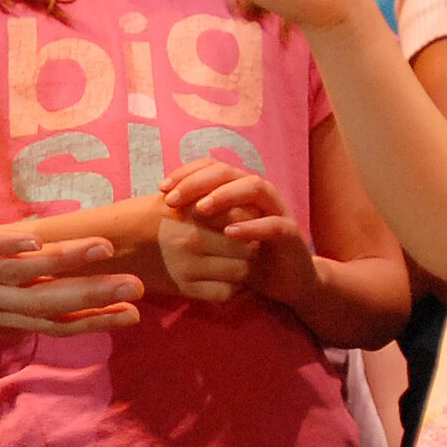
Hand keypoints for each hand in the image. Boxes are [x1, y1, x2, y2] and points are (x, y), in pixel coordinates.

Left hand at [0, 204, 142, 336]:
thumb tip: (14, 293)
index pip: (47, 321)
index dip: (90, 320)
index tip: (131, 316)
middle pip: (47, 305)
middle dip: (94, 299)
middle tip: (138, 293)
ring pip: (24, 276)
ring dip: (68, 265)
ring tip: (108, 254)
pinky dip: (13, 246)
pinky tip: (44, 239)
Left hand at [162, 158, 318, 312]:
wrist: (286, 279)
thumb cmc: (244, 255)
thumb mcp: (216, 236)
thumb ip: (195, 220)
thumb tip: (155, 209)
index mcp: (238, 188)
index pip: (210, 167)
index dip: (185, 173)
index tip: (160, 189)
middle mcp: (257, 192)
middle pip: (227, 171)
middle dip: (197, 182)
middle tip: (173, 199)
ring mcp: (276, 209)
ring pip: (254, 187)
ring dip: (225, 195)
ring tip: (200, 209)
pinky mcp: (291, 233)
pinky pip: (273, 224)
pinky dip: (251, 226)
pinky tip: (230, 233)